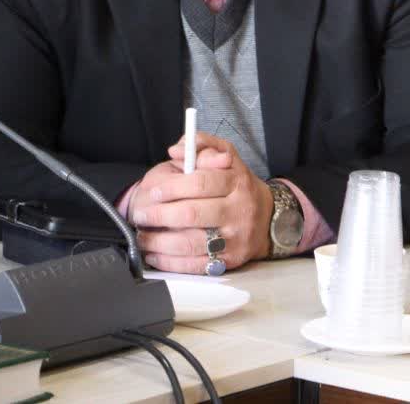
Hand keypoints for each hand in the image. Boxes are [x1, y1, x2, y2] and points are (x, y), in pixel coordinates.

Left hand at [130, 132, 273, 272]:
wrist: (268, 220)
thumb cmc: (238, 186)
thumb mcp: (229, 157)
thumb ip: (204, 145)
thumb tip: (177, 149)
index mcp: (238, 182)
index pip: (201, 183)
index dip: (172, 188)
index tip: (154, 192)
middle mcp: (239, 210)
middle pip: (192, 214)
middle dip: (160, 215)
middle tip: (141, 215)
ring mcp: (235, 238)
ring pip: (190, 242)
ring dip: (159, 241)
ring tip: (142, 236)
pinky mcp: (229, 260)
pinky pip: (194, 265)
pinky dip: (169, 262)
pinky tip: (154, 254)